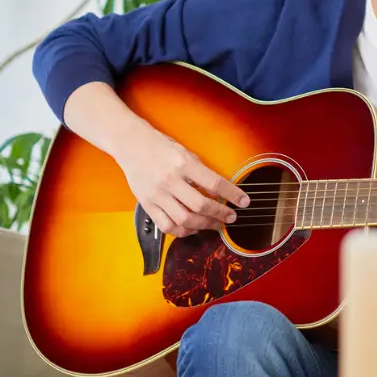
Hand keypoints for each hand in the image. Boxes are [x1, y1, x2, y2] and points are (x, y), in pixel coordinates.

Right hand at [113, 122, 248, 237]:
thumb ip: (202, 173)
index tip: (244, 202)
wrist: (132, 145)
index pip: (215, 183)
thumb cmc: (162, 147)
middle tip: (230, 217)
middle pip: (200, 205)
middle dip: (220, 214)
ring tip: (214, 224)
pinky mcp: (147, 205)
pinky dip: (182, 231)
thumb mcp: (187, 153)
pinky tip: (193, 228)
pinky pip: (167, 226)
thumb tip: (221, 192)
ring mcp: (157, 195)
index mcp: (184, 164)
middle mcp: (170, 180)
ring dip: (204, 225)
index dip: (232, 195)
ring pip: (185, 220)